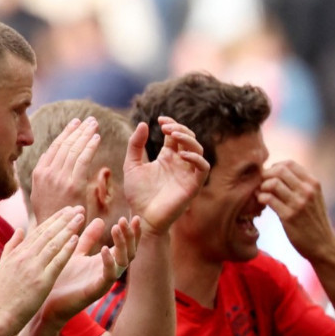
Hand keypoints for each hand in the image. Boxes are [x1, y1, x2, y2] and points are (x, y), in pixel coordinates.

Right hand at [0, 206, 84, 331]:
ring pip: (54, 243)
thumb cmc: (0, 296)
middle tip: (78, 208)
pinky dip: (67, 248)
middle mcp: (25, 257)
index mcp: (17, 253)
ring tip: (81, 217)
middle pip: (48, 233)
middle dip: (64, 219)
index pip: (38, 231)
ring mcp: (33, 268)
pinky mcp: (41, 281)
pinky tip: (76, 238)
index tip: (66, 210)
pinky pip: (57, 261)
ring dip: (69, 228)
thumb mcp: (2, 267)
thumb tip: (20, 230)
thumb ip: (11, 247)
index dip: (54, 219)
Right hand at [29, 117, 100, 221]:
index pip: (53, 148)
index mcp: (39, 174)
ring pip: (74, 150)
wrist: (53, 234)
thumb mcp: (40, 194)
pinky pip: (83, 160)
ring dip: (85, 134)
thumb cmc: (51, 216)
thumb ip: (45, 176)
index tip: (75, 124)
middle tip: (88, 120)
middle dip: (78, 130)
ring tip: (94, 124)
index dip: (65, 134)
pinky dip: (90, 146)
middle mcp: (47, 173)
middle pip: (64, 145)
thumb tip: (48, 158)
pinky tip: (97, 138)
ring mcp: (59, 178)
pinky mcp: (73, 184)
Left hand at [39, 215, 138, 325]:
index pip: (126, 245)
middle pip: (130, 252)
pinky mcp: (96, 291)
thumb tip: (100, 220)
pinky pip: (109, 276)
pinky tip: (105, 249)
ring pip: (123, 262)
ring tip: (116, 227)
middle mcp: (109, 271)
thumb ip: (88, 238)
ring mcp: (104, 281)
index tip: (132, 216)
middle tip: (126, 219)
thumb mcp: (76, 252)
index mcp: (106, 262)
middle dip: (130, 235)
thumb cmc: (62, 279)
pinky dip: (109, 261)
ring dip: (122, 244)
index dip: (131, 232)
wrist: (47, 303)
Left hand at [121, 117, 209, 233]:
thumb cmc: (137, 194)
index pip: (175, 135)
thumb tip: (143, 123)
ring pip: (198, 150)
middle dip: (179, 129)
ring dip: (188, 139)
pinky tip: (181, 154)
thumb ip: (135, 145)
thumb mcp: (131, 166)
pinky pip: (203, 168)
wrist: (141, 217)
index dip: (171, 124)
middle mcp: (180, 163)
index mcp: (167, 157)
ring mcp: (187, 174)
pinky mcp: (193, 186)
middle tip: (165, 126)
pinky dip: (196, 158)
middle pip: (188, 139)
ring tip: (173, 135)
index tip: (160, 119)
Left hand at [258, 160, 334, 261]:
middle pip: (279, 170)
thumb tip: (276, 171)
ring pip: (272, 183)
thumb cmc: (313, 221)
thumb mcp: (313, 198)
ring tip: (261, 195)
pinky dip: (260, 198)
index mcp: (313, 183)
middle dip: (265, 176)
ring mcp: (298, 203)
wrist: (323, 245)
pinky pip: (268, 199)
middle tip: (261, 186)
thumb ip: (300, 184)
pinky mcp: (288, 216)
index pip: (289, 164)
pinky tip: (261, 203)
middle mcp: (307, 190)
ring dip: (261, 188)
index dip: (274, 168)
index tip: (269, 178)